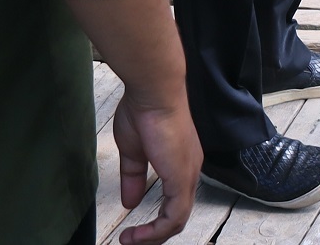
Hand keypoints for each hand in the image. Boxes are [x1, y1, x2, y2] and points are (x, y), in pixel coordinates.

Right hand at [111, 92, 202, 243]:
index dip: (156, 220)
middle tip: (132, 241)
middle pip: (177, 215)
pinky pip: (175, 217)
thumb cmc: (144, 109)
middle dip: (154, 234)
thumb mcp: (134, 151)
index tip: (133, 228)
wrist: (154, 90)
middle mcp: (190, 170)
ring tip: (131, 241)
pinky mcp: (182, 178)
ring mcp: (188, 174)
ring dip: (153, 236)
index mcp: (180, 162)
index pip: (174, 201)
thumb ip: (134, 177)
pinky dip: (157, 231)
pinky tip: (138, 235)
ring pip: (177, 220)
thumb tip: (130, 201)